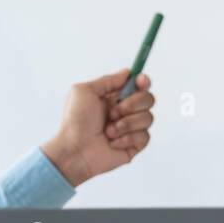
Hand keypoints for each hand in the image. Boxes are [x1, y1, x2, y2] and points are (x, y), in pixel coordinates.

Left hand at [40, 69, 153, 186]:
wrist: (74, 150)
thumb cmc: (74, 122)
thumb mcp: (84, 91)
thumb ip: (107, 80)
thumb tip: (127, 73)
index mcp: (114, 97)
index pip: (139, 85)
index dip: (144, 81)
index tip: (140, 82)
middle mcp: (125, 111)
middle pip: (148, 98)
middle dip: (132, 104)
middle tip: (112, 113)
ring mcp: (130, 129)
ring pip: (148, 117)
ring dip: (126, 124)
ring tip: (108, 131)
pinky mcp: (134, 145)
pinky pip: (144, 136)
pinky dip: (127, 138)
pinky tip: (112, 142)